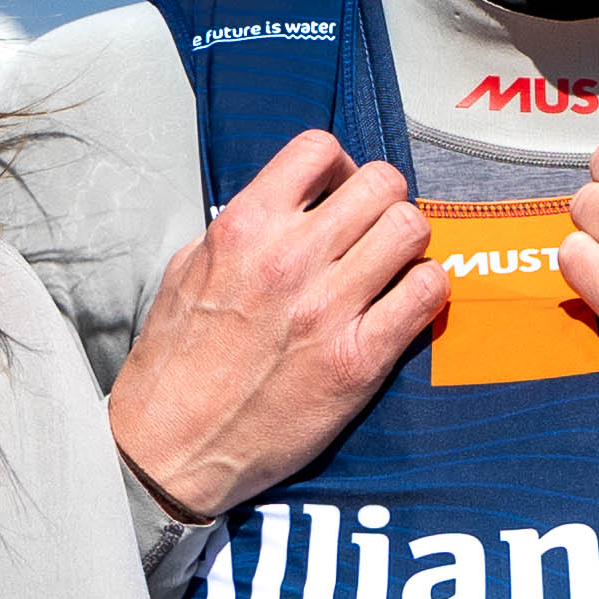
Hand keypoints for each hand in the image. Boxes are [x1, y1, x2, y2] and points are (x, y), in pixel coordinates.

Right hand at [105, 132, 443, 522]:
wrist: (171, 450)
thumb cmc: (176, 364)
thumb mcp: (187, 271)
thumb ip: (241, 229)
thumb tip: (288, 203)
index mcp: (243, 229)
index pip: (317, 148)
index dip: (338, 165)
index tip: (336, 191)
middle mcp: (289, 259)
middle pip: (381, 182)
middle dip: (382, 200)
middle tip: (371, 230)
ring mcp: (328, 308)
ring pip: (412, 228)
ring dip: (407, 243)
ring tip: (389, 266)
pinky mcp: (360, 359)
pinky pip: (427, 293)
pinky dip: (426, 289)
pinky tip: (404, 302)